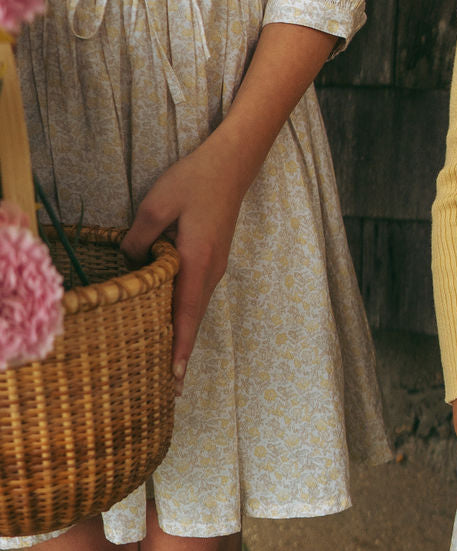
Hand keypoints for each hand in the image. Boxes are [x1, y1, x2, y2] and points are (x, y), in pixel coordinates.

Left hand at [122, 138, 245, 395]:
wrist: (233, 164)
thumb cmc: (195, 180)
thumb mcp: (156, 203)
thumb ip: (139, 236)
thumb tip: (129, 261)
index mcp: (195, 262)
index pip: (185, 315)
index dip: (178, 349)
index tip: (174, 380)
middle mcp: (210, 271)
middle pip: (193, 320)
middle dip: (181, 354)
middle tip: (169, 387)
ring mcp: (215, 266)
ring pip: (196, 308)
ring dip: (184, 335)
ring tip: (170, 363)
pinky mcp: (214, 258)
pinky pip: (197, 294)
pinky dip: (186, 315)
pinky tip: (174, 322)